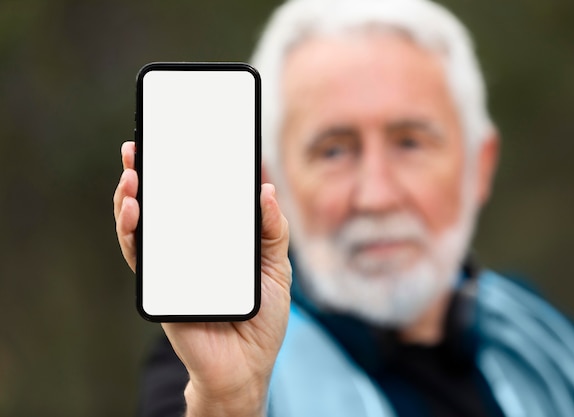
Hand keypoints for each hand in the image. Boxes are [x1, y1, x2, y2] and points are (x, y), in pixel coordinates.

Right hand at [113, 141, 291, 416]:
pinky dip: (132, 233)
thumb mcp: (277, 267)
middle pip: (162, 206)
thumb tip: (265, 190)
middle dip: (145, 176)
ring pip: (143, 227)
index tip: (177, 141)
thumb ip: (272, 230)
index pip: (195, 198)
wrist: (248, 364)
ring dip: (131, 199)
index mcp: (216, 238)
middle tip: (137, 149)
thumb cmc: (263, 315)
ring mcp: (172, 266)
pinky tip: (134, 211)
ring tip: (132, 176)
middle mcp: (189, 247)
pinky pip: (140, 257)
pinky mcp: (161, 287)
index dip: (183, 170)